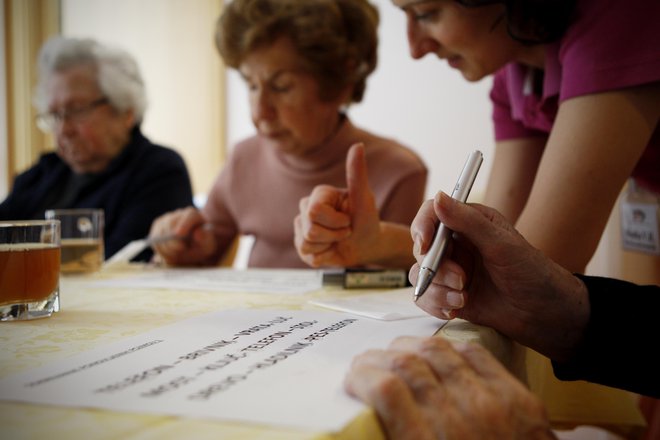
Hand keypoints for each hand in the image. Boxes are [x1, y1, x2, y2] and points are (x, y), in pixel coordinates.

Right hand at [149, 206, 217, 265]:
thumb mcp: (208, 244)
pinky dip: (160, 249)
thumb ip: (205, 239)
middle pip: (170, 223)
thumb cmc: (202, 245)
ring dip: (166, 247)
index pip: (189, 216)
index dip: (183, 224)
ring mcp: (166, 219)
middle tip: (180, 250)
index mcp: (194, 215)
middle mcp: (179, 214)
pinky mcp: (157, 227)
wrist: (193, 249)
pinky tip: (168, 254)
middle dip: (173, 240)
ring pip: (160, 232)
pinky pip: (154, 238)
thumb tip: (198, 232)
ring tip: (176, 255)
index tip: (179, 235)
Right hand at [294, 143, 382, 266]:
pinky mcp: (300, 245)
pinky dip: (323, 256)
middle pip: (310, 229)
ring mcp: (301, 227)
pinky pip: (305, 254)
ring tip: (337, 240)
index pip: (314, 211)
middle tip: (345, 230)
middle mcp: (305, 208)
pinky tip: (330, 248)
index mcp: (318, 194)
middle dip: (334, 235)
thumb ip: (357, 172)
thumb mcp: (364, 197)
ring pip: (306, 243)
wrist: (367, 245)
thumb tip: (357, 145)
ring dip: (329, 245)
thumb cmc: (367, 219)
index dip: (336, 221)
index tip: (348, 219)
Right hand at [345, 336, 554, 439]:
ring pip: (437, 351)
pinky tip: (437, 353)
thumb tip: (364, 418)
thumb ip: (395, 436)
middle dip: (378, 357)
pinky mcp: (515, 397)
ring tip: (397, 352)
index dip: (362, 376)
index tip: (354, 379)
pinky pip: (475, 354)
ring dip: (409, 346)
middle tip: (368, 363)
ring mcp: (489, 403)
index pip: (385, 388)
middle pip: (406, 363)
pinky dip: (449, 348)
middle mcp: (455, 418)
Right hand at [409, 192, 589, 360]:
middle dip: (437, 267)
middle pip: (423, 247)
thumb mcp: (502, 244)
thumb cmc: (532, 273)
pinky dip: (436, 304)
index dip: (423, 227)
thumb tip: (439, 196)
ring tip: (462, 299)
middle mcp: (457, 245)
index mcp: (469, 222)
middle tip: (462, 280)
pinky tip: (456, 309)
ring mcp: (451, 270)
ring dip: (438, 289)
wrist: (546, 314)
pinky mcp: (448, 294)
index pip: (433, 214)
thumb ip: (468, 221)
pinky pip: (425, 296)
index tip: (425, 245)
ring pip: (420, 274)